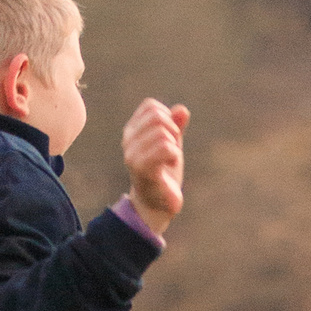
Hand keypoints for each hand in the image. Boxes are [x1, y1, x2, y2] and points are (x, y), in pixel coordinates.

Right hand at [123, 99, 188, 233]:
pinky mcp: (142, 169)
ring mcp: (132, 154)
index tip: (169, 136)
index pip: (150, 106)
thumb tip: (182, 109)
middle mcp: (128, 140)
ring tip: (169, 161)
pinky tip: (170, 167)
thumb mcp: (172, 145)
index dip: (167, 117)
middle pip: (157, 116)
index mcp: (132, 130)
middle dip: (173, 131)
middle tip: (172, 149)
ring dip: (174, 147)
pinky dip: (175, 156)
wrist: (157, 204)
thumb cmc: (164, 173)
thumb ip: (176, 126)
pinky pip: (165, 148)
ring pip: (163, 133)